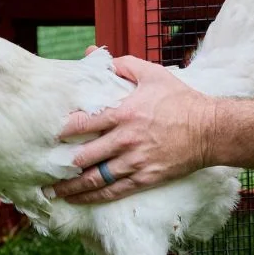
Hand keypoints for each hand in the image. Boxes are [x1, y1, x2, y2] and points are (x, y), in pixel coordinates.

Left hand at [55, 56, 211, 201]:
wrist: (210, 129)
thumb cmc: (180, 99)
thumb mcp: (151, 74)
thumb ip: (120, 65)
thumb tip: (92, 55)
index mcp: (124, 113)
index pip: (83, 123)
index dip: (62, 130)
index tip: (47, 134)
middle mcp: (126, 140)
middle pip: (84, 156)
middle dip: (61, 163)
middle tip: (43, 166)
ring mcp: (135, 162)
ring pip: (95, 178)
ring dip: (71, 186)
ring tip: (52, 190)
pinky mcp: (145, 178)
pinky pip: (113, 191)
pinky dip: (92, 197)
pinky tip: (77, 199)